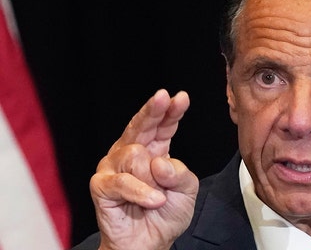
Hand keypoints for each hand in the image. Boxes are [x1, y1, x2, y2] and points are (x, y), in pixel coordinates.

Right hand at [89, 89, 198, 249]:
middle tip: (163, 97)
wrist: (149, 242)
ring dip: (152, 179)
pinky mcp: (101, 184)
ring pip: (135, 155)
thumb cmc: (165, 214)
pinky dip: (142, 192)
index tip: (180, 97)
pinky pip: (123, 181)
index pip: (162, 125)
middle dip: (153, 111)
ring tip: (156, 196)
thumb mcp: (186, 190)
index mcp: (154, 150)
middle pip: (141, 125)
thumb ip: (180, 172)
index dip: (170, 111)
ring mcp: (113, 166)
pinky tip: (153, 201)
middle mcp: (131, 152)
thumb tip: (159, 162)